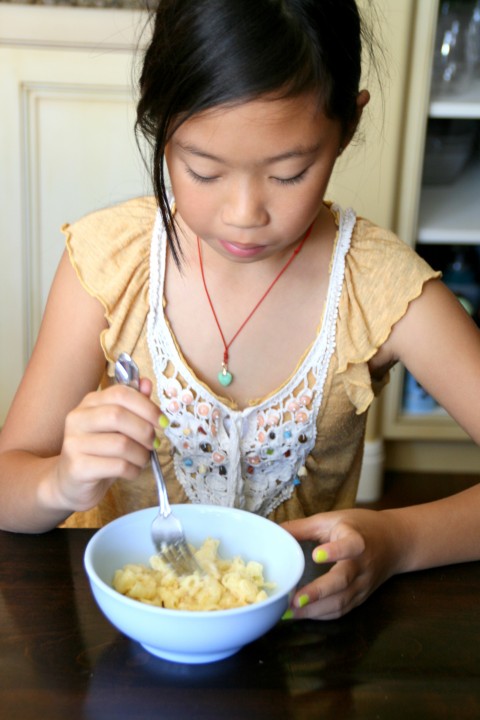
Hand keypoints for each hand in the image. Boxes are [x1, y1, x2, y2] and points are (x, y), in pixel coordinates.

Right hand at [53, 378, 160, 512]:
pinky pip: (116, 466)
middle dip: (145, 431)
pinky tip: (132, 471)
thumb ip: (132, 404)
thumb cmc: (100, 451)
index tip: (162, 422)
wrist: (71, 482)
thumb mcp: (117, 426)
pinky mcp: (78, 468)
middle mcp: (78, 419)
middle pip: (118, 416)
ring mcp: (74, 443)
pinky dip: (133, 470)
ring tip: (142, 460)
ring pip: (120, 444)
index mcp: (90, 403)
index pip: (121, 393)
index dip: (147, 406)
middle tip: (154, 443)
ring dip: (141, 454)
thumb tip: (147, 383)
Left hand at [282, 508, 400, 619]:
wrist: (395, 542)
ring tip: (290, 612)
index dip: (335, 551)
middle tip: (295, 599)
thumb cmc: (360, 526)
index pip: (350, 546)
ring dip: (316, 609)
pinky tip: (303, 614)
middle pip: (343, 581)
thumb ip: (304, 527)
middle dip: (319, 592)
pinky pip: (342, 609)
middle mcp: (362, 565)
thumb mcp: (332, 519)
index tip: (316, 555)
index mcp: (357, 540)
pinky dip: (323, 615)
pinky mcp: (362, 597)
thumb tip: (275, 530)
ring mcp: (363, 585)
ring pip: (341, 601)